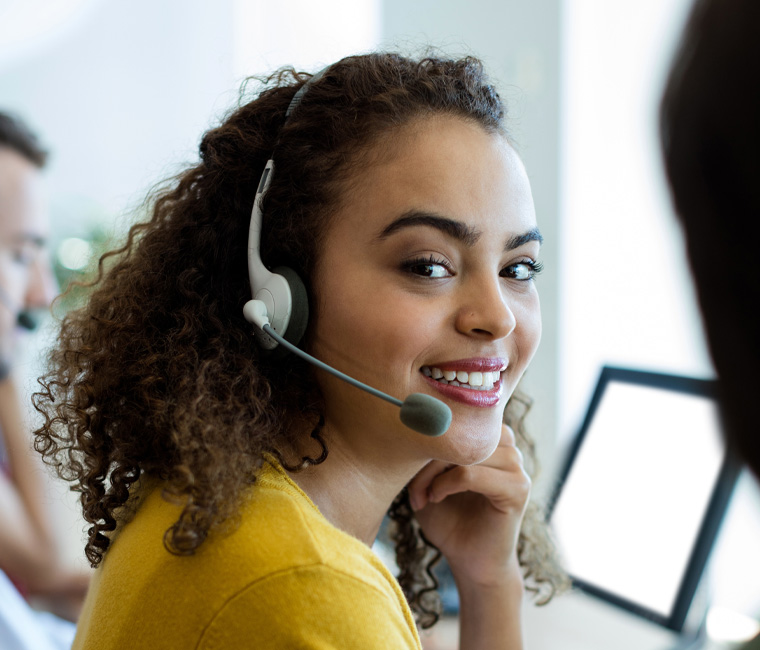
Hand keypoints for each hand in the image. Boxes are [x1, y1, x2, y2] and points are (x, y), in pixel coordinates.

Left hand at [407, 424, 529, 588]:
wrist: (471, 563)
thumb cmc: (449, 519)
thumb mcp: (430, 479)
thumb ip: (427, 452)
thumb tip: (411, 424)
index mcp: (490, 439)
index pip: (454, 419)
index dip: (427, 439)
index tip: (407, 466)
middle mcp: (508, 447)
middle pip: (458, 434)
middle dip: (427, 457)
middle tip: (413, 488)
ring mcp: (516, 467)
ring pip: (462, 451)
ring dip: (433, 473)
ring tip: (424, 495)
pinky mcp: (516, 489)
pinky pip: (470, 474)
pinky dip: (446, 485)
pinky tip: (435, 498)